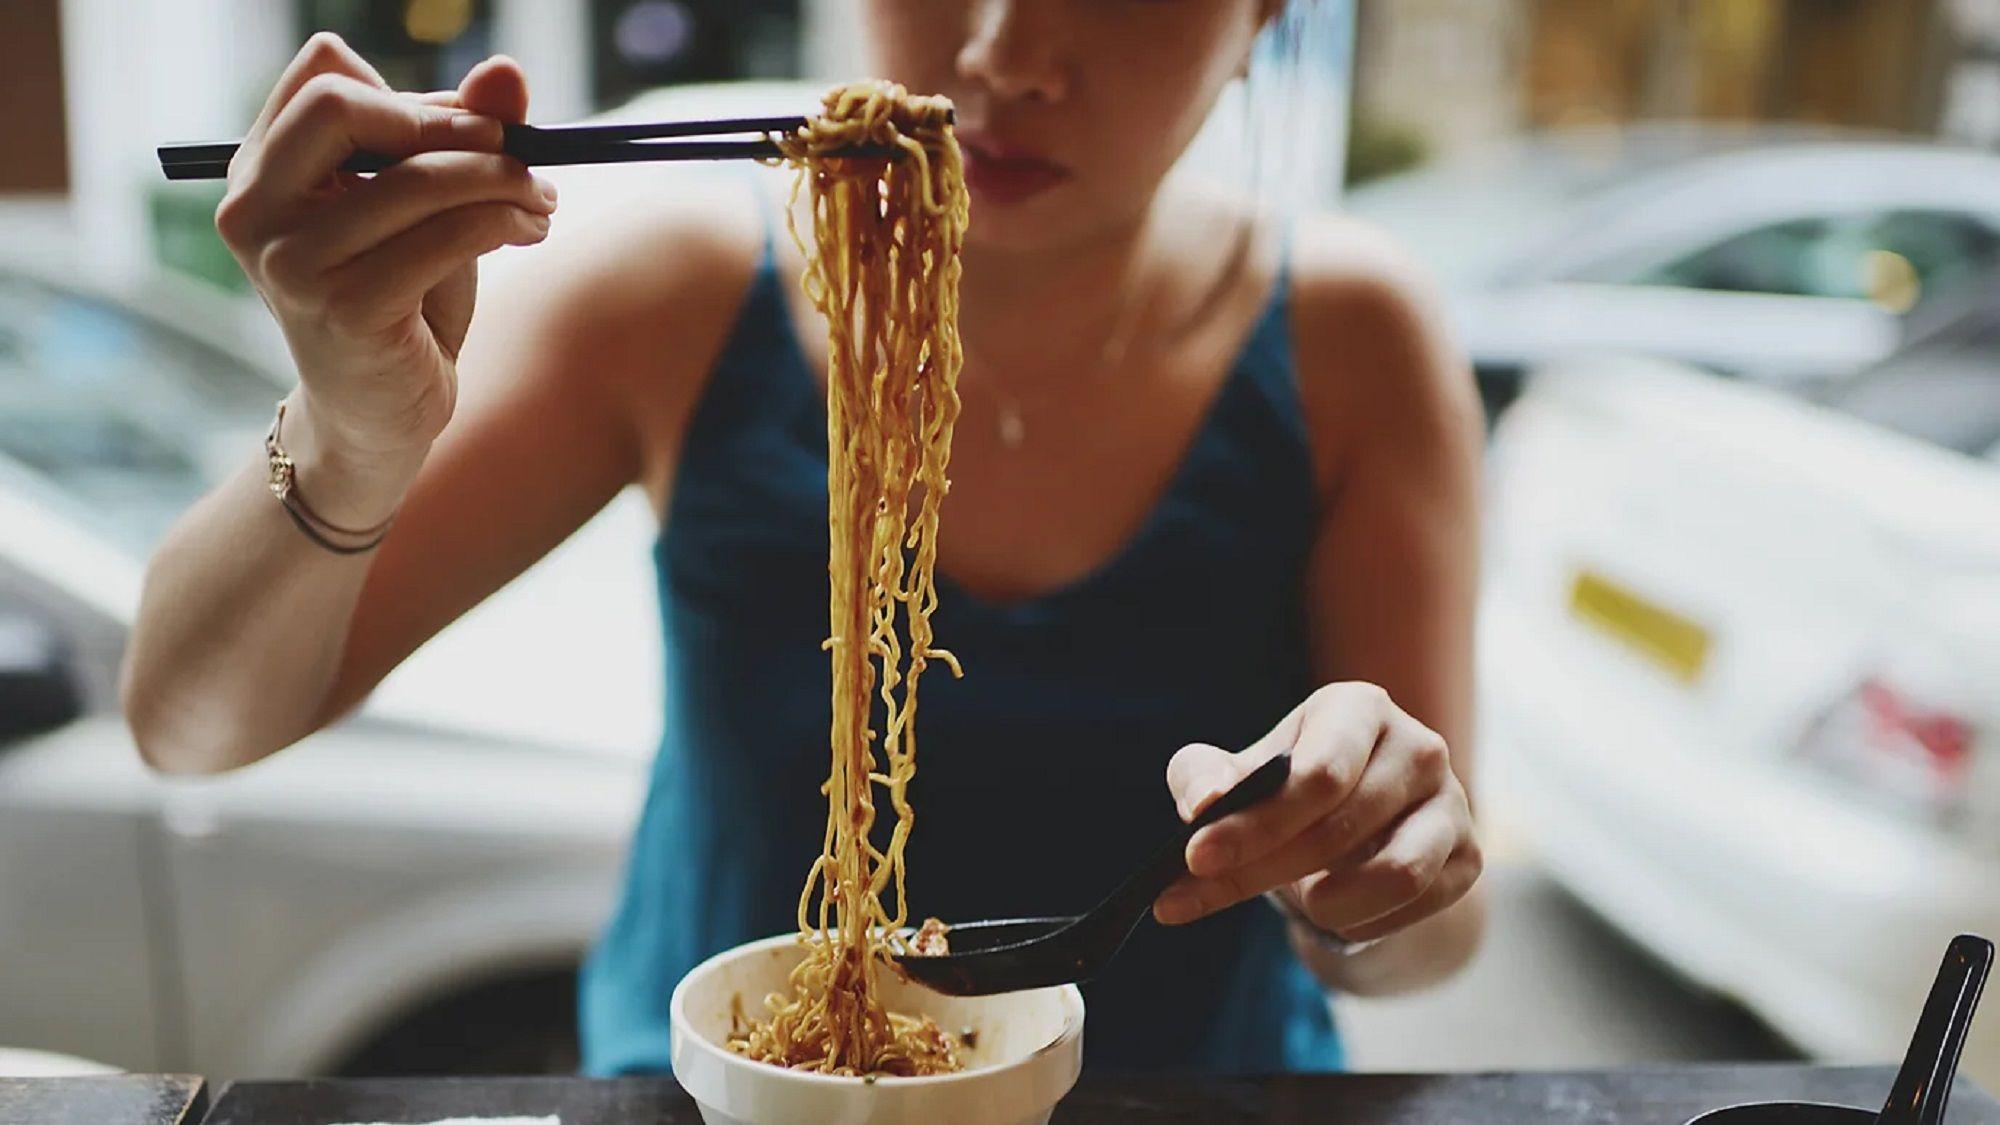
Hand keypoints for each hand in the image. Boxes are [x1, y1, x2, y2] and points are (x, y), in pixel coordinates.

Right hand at [213, 33, 556, 476]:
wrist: (379, 417)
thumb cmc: (401, 303)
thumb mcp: (424, 208)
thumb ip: (456, 135)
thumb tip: (507, 70)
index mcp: (260, 172)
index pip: (322, 73)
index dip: (413, 92)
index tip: (475, 129)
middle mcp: (256, 211)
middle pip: (341, 104)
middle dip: (449, 120)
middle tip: (514, 149)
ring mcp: (294, 262)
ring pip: (415, 176)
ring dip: (502, 177)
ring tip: (541, 198)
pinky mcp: (345, 309)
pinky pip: (445, 236)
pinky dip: (504, 220)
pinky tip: (531, 229)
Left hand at [1154, 682, 1480, 944]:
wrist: (1353, 835)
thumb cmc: (1285, 794)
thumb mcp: (1234, 776)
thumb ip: (1202, 778)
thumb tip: (1203, 806)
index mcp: (1356, 707)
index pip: (1315, 774)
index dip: (1254, 823)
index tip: (1196, 857)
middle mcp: (1417, 744)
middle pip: (1340, 826)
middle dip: (1265, 868)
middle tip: (1204, 894)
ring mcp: (1452, 800)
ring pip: (1397, 873)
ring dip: (1329, 902)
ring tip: (1299, 898)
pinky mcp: (1469, 854)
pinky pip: (1418, 904)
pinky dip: (1365, 921)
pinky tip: (1335, 911)